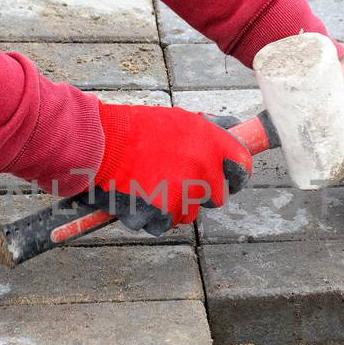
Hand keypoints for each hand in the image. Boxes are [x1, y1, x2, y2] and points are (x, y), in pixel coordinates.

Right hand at [83, 102, 253, 234]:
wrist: (100, 142)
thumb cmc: (135, 129)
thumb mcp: (178, 120)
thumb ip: (208, 132)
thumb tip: (232, 127)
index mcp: (212, 143)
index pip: (242, 168)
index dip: (234, 175)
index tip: (226, 177)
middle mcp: (204, 169)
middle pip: (216, 197)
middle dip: (199, 192)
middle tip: (175, 180)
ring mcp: (185, 193)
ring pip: (188, 213)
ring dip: (172, 205)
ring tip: (148, 185)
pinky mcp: (163, 213)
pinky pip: (164, 224)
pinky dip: (150, 217)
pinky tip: (137, 197)